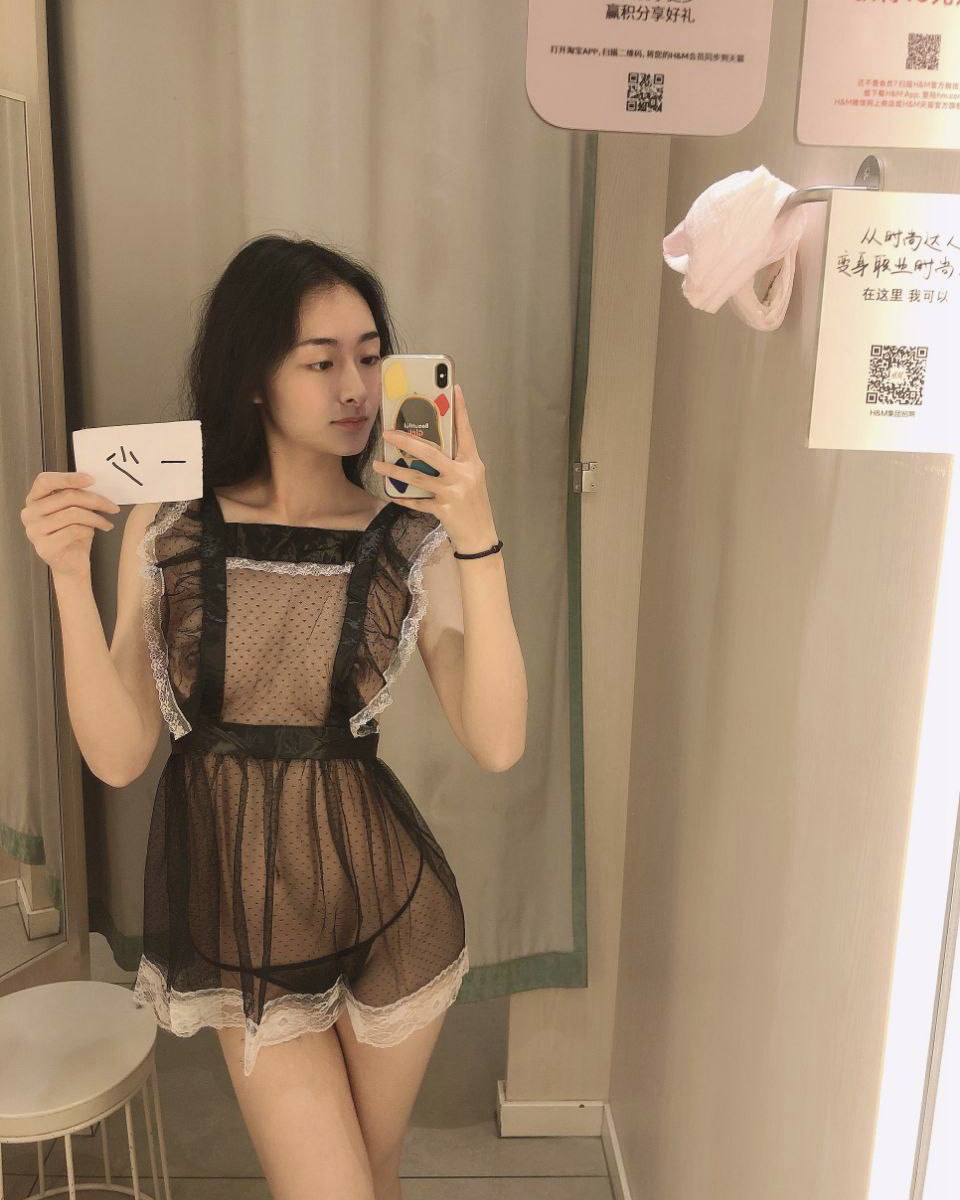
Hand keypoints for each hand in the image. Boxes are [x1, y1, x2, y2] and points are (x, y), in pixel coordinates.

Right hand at [21, 470, 121, 579]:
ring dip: (96, 517)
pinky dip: (89, 530)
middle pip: (66, 497)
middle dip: (95, 500)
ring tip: (106, 523)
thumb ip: (76, 496)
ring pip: (72, 514)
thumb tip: (93, 482)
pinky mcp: (44, 547)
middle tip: (112, 507)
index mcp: (34, 499)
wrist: (72, 564)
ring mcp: (34, 531)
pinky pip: (73, 531)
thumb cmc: (74, 534)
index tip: (92, 480)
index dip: (68, 477)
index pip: (45, 480)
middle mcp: (29, 513)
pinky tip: (93, 533)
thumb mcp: (75, 510)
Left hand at [371, 384, 498, 552]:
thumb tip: (428, 448)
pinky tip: (389, 493)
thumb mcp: (471, 479)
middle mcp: (463, 474)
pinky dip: (402, 498)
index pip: (466, 431)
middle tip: (387, 434)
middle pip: (431, 452)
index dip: (460, 410)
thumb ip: (455, 463)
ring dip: (395, 471)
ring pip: (418, 477)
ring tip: (378, 465)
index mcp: (472, 462)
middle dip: (406, 441)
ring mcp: (453, 492)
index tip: (455, 389)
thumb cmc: (474, 505)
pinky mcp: (444, 509)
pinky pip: (417, 501)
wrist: (481, 537)